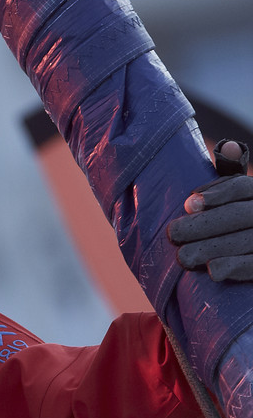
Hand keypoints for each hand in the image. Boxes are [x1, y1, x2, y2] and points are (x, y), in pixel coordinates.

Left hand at [169, 142, 252, 281]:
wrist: (252, 248)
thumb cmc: (242, 219)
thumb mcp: (241, 195)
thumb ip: (231, 175)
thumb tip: (230, 146)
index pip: (242, 187)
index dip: (216, 194)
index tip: (188, 204)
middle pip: (241, 215)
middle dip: (205, 225)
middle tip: (173, 233)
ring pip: (248, 240)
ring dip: (213, 249)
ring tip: (183, 257)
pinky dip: (237, 267)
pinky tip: (213, 271)